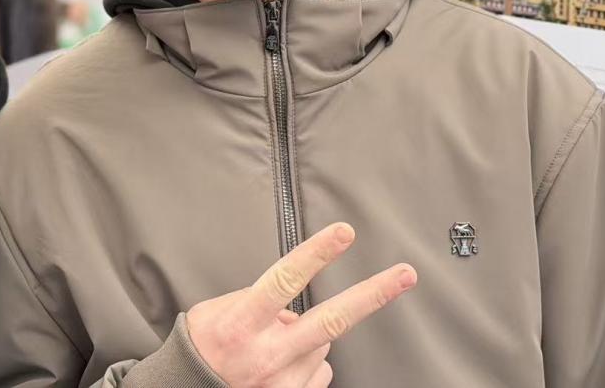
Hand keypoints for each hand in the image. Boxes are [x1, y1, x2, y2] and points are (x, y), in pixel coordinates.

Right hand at [185, 223, 415, 386]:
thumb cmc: (200, 349)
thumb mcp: (214, 311)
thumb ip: (254, 301)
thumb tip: (291, 306)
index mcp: (241, 323)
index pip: (285, 281)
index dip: (317, 254)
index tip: (344, 232)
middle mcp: (266, 355)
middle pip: (331, 320)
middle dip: (372, 294)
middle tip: (405, 274)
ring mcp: (283, 384)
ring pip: (322, 344)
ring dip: (307, 338)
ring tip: (273, 345)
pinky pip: (320, 372)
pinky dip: (307, 363)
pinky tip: (280, 366)